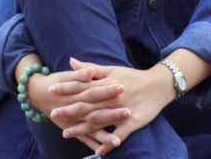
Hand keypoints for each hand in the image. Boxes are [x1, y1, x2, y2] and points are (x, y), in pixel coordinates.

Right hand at [25, 64, 127, 155]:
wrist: (37, 93)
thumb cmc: (56, 81)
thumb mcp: (66, 75)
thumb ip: (80, 73)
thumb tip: (91, 70)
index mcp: (76, 93)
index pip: (94, 91)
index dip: (107, 89)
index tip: (122, 87)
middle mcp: (75, 109)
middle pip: (95, 112)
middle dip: (111, 114)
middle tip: (128, 112)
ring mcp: (73, 121)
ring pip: (90, 129)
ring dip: (103, 136)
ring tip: (118, 141)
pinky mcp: (71, 128)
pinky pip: (83, 139)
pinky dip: (92, 145)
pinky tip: (104, 151)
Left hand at [51, 58, 174, 154]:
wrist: (159, 84)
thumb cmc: (133, 76)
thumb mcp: (113, 69)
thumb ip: (91, 68)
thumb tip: (71, 61)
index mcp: (107, 83)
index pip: (83, 86)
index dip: (66, 88)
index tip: (51, 90)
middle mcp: (112, 97)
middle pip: (87, 105)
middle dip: (69, 110)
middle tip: (53, 113)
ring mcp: (122, 111)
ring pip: (99, 121)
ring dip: (82, 129)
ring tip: (66, 134)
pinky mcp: (132, 123)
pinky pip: (119, 135)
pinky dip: (108, 144)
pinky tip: (97, 152)